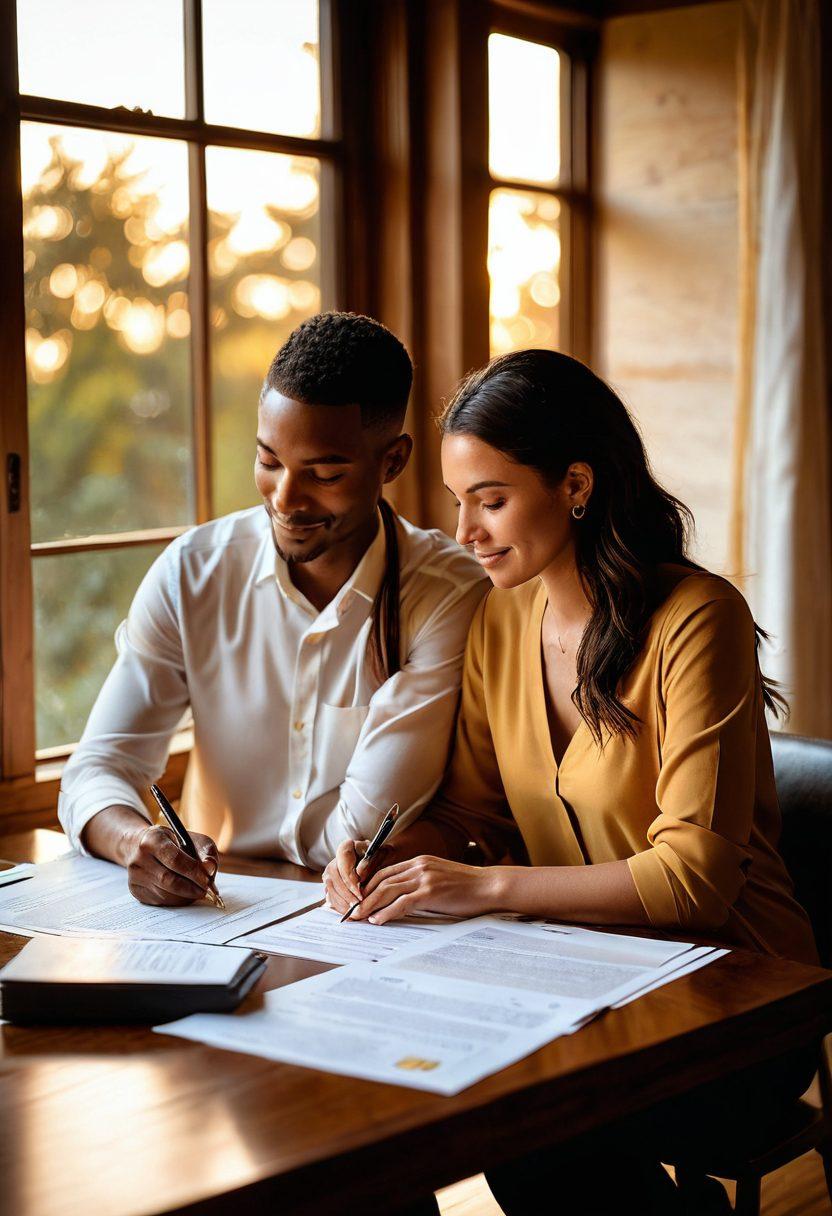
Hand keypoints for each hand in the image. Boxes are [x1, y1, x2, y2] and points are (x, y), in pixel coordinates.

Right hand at [123, 825, 218, 905]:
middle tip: (206, 890)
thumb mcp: (190, 838)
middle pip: (168, 880)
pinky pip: (160, 901)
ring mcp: (135, 876)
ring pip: (165, 894)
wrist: (140, 846)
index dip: (193, 872)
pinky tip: (183, 893)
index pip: (175, 859)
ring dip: (185, 896)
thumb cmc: (171, 842)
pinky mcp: (136, 891)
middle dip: (191, 888)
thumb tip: (210, 869)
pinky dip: (176, 899)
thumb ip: (205, 851)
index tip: (207, 880)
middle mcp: (139, 858)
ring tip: (196, 890)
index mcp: (152, 839)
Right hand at [323, 838, 398, 914]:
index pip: (343, 867)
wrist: (379, 860)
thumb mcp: (380, 857)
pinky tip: (348, 911)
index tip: (360, 895)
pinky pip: (330, 895)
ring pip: (330, 888)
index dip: (351, 883)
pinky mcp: (331, 884)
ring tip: (353, 911)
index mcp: (346, 848)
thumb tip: (359, 876)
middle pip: (333, 879)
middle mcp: (335, 859)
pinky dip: (338, 904)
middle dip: (345, 895)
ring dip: (341, 901)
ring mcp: (331, 872)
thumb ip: (370, 865)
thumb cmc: (381, 857)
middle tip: (357, 906)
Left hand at [350, 855, 495, 923]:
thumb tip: (403, 901)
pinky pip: (401, 903)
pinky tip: (378, 920)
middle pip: (381, 880)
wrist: (489, 886)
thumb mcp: (440, 879)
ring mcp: (424, 878)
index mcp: (420, 862)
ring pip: (387, 890)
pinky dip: (386, 912)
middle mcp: (419, 866)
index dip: (368, 886)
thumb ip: (421, 884)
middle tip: (351, 912)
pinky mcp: (430, 892)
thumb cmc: (468, 887)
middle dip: (363, 896)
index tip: (358, 899)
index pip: (385, 872)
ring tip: (358, 918)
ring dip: (369, 905)